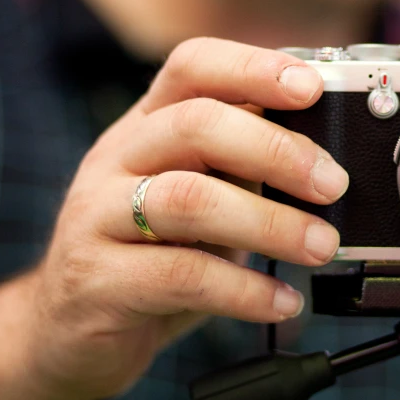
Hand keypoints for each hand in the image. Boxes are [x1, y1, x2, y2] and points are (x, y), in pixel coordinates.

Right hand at [24, 38, 347, 399]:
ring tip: (320, 246)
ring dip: (269, 223)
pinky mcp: (97, 281)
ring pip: (187, 200)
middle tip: (333, 185)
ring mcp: (98, 218)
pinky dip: (244, 291)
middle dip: (276, 150)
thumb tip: (322, 163)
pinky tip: (283, 302)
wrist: (67, 330)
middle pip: (194, 125)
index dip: (253, 68)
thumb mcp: (197, 202)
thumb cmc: (148, 258)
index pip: (191, 68)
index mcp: (145, 129)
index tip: (312, 89)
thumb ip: (240, 172)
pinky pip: (180, 278)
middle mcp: (116, 160)